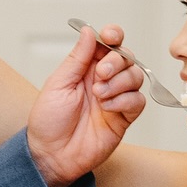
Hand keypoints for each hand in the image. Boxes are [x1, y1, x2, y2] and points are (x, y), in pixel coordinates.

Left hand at [26, 26, 146, 186]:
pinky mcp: (124, 117)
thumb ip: (78, 58)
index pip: (108, 43)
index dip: (113, 35)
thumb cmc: (49, 121)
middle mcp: (103, 80)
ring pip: (136, 76)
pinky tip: (107, 107)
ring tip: (99, 95)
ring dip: (120, 82)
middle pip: (126, 57)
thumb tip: (89, 31)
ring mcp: (115, 98)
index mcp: (85, 68)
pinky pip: (138, 101)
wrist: (52, 155)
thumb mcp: (58, 83)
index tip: (110, 36)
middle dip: (116, 61)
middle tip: (100, 75)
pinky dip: (125, 100)